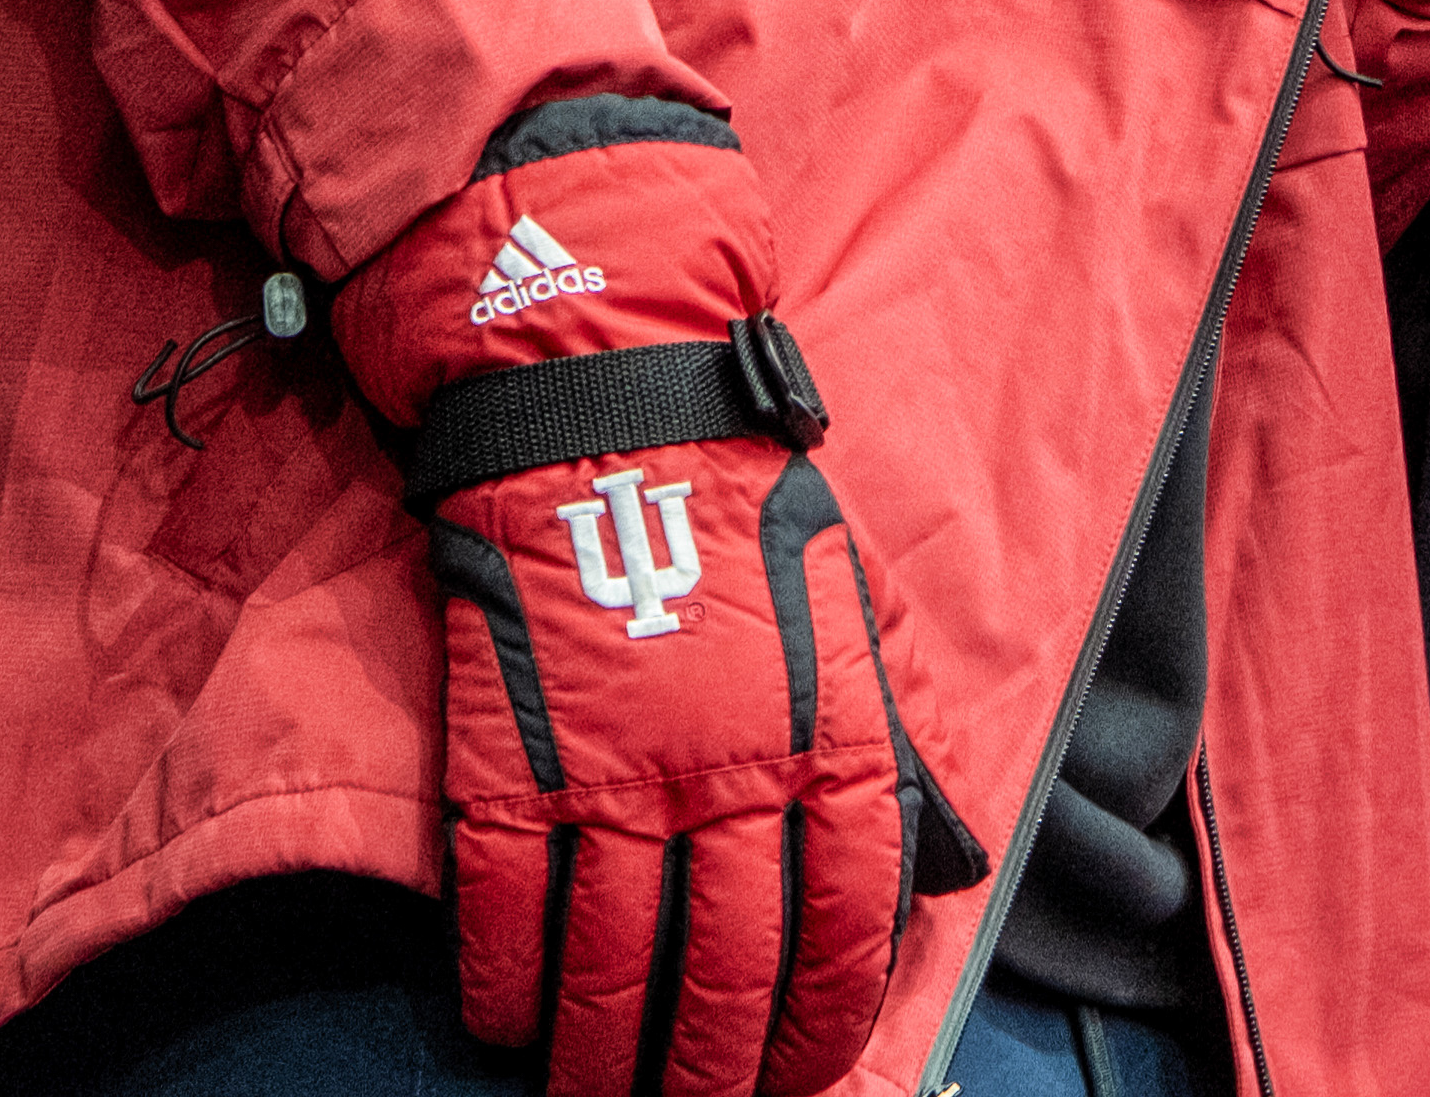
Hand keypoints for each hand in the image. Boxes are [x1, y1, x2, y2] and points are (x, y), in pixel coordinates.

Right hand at [338, 126, 947, 1096]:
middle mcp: (729, 765)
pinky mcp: (511, 745)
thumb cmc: (738, 501)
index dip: (824, 1027)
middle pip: (731, 972)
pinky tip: (504, 1019)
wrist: (601, 401)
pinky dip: (504, 978)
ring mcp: (613, 762)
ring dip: (604, 1053)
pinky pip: (504, 900)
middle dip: (715, 1073)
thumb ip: (886, 730)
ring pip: (613, 959)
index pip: (847, 927)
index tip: (801, 1082)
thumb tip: (926, 857)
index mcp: (829, 732)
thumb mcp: (853, 605)